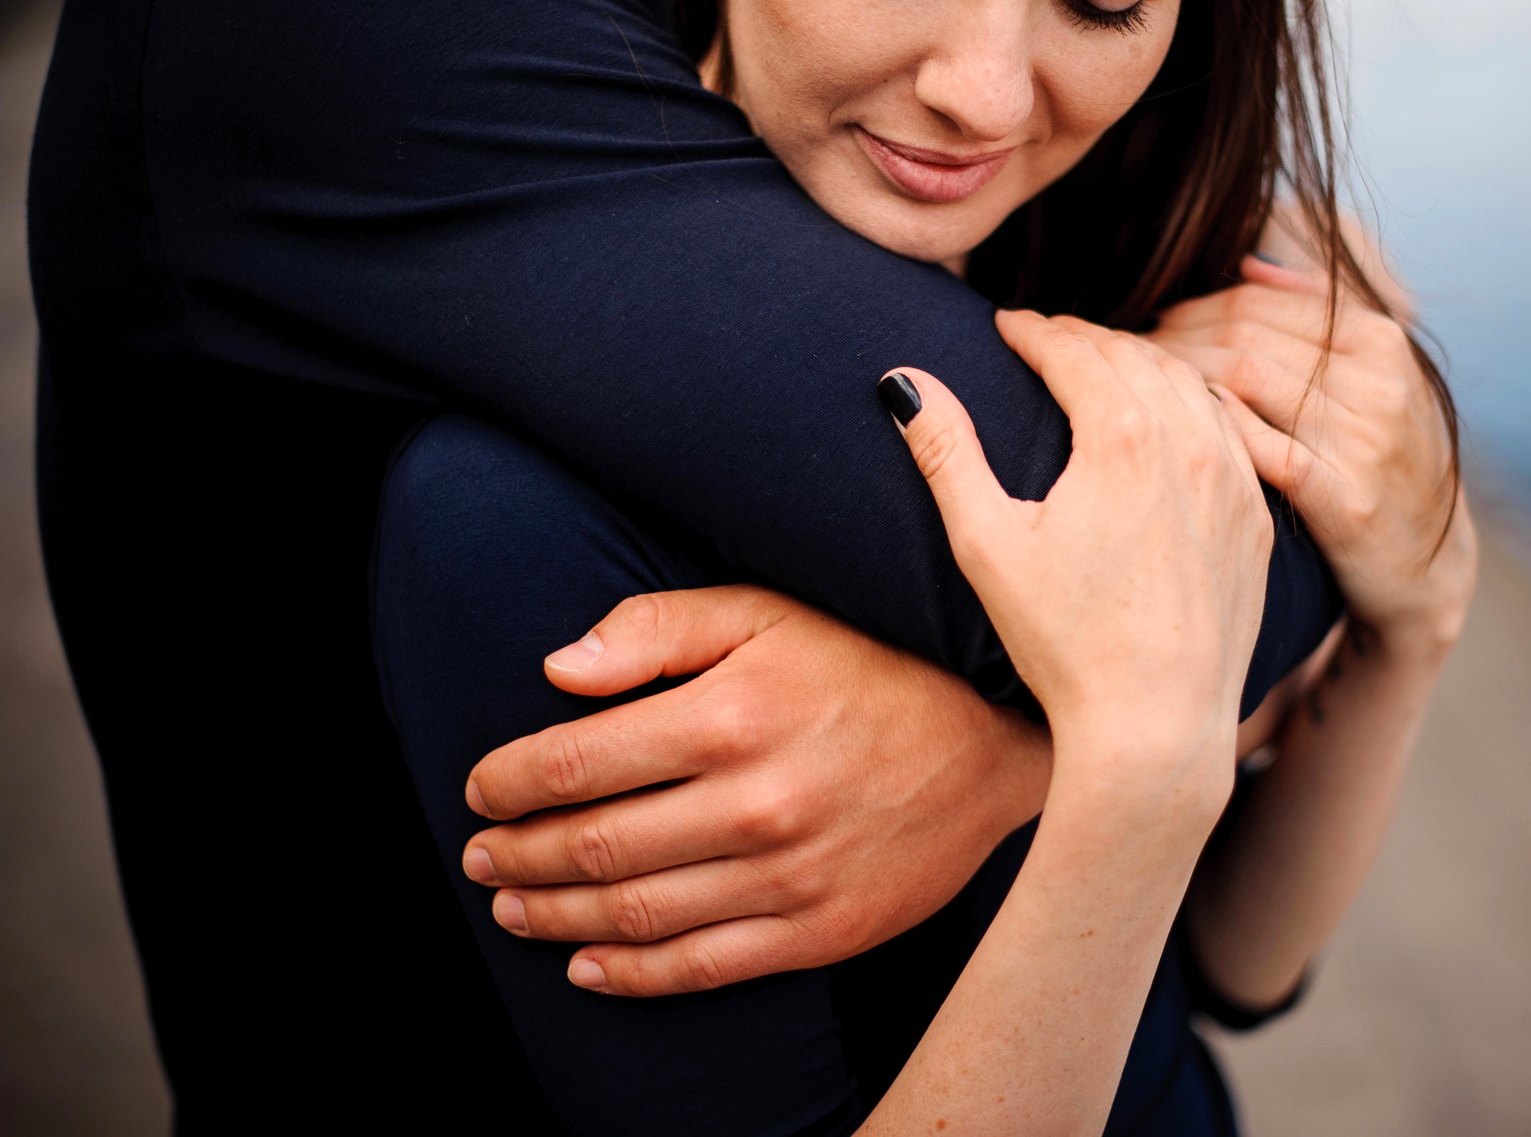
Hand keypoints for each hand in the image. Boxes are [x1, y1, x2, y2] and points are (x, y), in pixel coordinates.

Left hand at [461, 585, 1051, 995]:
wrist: (990, 746)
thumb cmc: (866, 668)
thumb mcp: (768, 613)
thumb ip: (658, 628)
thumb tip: (558, 671)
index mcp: (734, 714)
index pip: (579, 762)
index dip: (510, 781)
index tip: (481, 787)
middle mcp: (757, 802)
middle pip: (596, 845)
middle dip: (519, 855)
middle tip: (482, 856)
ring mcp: (789, 876)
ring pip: (636, 913)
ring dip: (556, 917)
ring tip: (514, 907)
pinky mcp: (820, 931)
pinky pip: (703, 967)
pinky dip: (631, 976)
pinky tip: (587, 966)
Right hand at [881, 309, 1269, 794]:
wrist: (1156, 726)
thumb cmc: (1064, 642)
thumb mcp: (986, 544)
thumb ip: (947, 452)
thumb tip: (903, 380)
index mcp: (1123, 436)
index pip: (1073, 351)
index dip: (1032, 330)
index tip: (1005, 322)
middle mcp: (1191, 442)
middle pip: (1134, 356)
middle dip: (1085, 339)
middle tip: (1047, 338)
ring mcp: (1235, 479)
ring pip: (1190, 385)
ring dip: (1143, 364)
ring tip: (1104, 366)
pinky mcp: (1257, 519)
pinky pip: (1232, 432)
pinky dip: (1196, 406)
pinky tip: (1174, 418)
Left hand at [1150, 248, 1477, 661]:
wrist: (1428, 566)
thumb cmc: (1379, 461)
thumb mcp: (1373, 379)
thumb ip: (1316, 318)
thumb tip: (1249, 263)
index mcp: (1378, 339)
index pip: (1258, 302)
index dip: (1190, 309)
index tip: (1149, 325)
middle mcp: (1377, 381)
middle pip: (1243, 335)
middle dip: (1171, 339)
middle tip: (1121, 356)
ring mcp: (1364, 439)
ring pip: (1244, 380)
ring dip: (1176, 379)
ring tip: (1133, 390)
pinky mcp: (1346, 499)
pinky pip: (1263, 449)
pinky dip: (1213, 430)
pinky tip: (1171, 434)